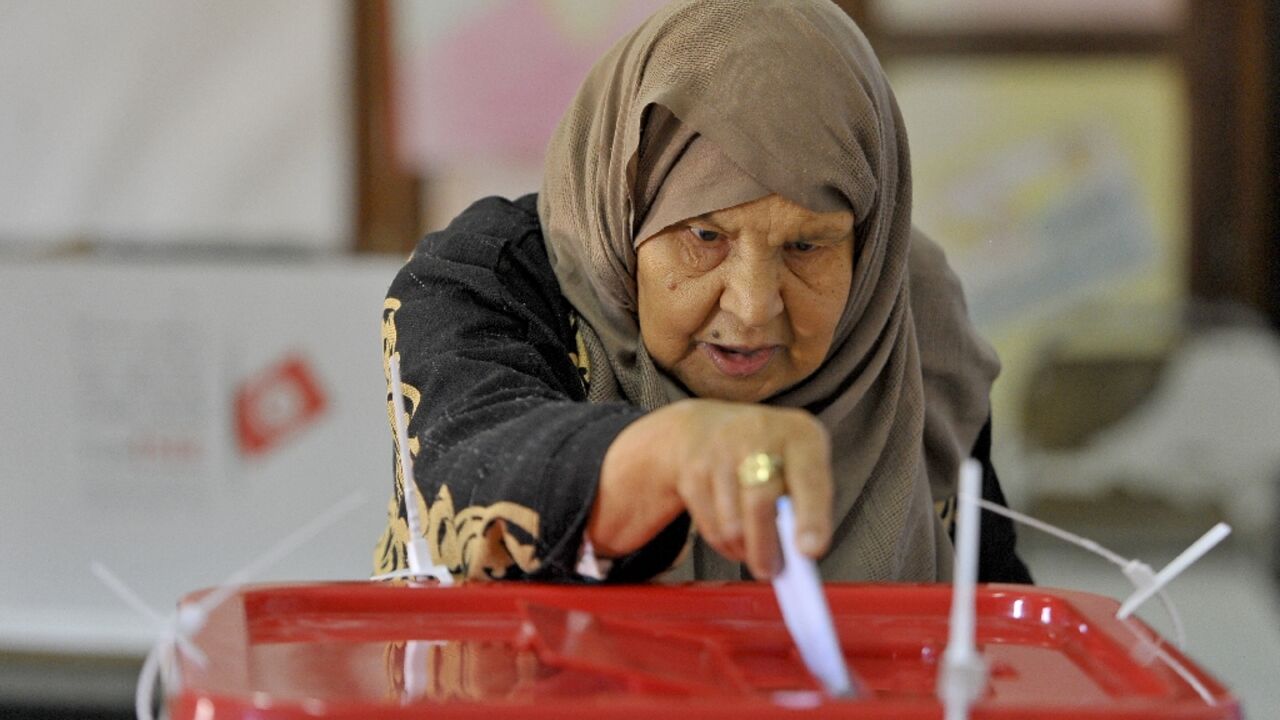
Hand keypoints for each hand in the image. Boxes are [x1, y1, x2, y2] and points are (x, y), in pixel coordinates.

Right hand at [591, 398, 833, 578]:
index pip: (809, 478)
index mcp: (799, 434)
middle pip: (760, 504)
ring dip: (744, 549)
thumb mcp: (799, 462)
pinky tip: (733, 535)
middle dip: (766, 548)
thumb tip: (803, 553)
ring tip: (753, 548)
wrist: (706, 427)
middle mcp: (759, 433)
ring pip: (732, 524)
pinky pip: (710, 526)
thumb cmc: (769, 455)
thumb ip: (808, 501)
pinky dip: (724, 543)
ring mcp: (720, 448)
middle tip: (771, 571)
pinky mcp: (692, 470)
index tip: (810, 552)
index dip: (811, 517)